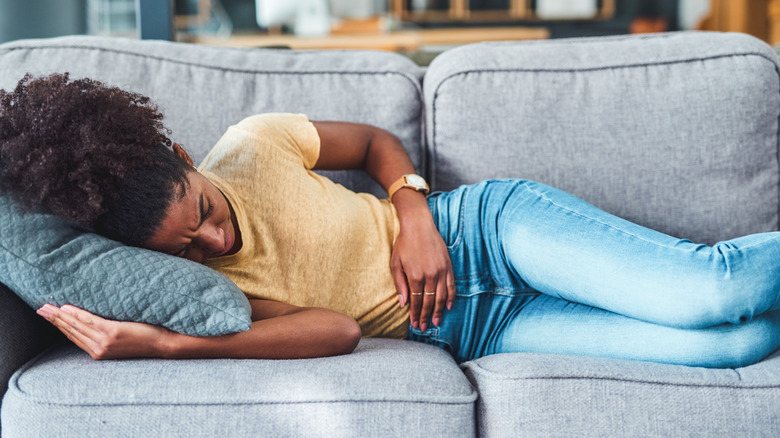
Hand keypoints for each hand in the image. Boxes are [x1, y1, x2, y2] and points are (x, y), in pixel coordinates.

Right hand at [37, 304, 170, 359]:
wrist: (166, 344)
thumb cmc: (149, 339)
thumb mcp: (124, 339)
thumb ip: (110, 333)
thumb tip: (102, 320)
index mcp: (100, 352)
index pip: (75, 337)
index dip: (61, 326)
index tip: (49, 316)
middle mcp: (99, 349)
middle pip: (72, 331)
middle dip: (54, 320)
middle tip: (41, 309)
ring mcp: (105, 342)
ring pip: (77, 326)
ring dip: (60, 316)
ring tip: (48, 307)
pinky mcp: (113, 333)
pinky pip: (90, 321)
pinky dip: (77, 314)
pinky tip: (67, 308)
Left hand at [390, 202, 455, 331]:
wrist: (419, 225)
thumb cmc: (404, 243)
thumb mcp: (395, 263)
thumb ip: (399, 284)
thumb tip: (403, 304)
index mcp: (415, 276)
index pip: (417, 301)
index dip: (416, 314)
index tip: (415, 324)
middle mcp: (430, 275)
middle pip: (430, 302)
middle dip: (427, 316)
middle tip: (424, 327)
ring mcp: (441, 271)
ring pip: (442, 296)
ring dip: (439, 311)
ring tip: (437, 322)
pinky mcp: (448, 266)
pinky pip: (451, 285)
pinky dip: (451, 297)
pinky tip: (448, 306)